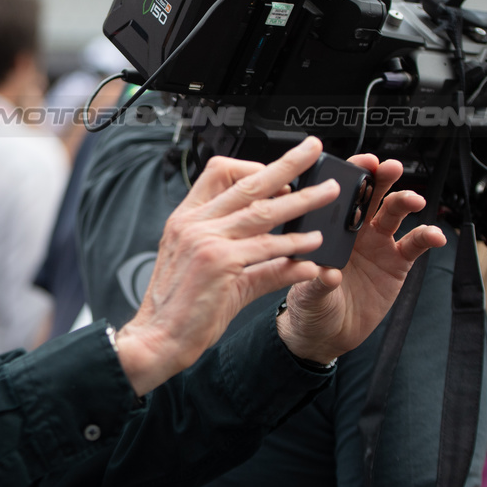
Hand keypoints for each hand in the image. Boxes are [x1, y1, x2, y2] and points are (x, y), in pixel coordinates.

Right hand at [115, 136, 337, 396]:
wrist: (157, 338)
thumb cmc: (179, 308)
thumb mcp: (210, 273)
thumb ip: (256, 263)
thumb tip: (296, 260)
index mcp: (186, 219)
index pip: (218, 173)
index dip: (253, 168)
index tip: (279, 174)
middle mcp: (194, 223)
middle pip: (248, 182)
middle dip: (286, 163)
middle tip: (313, 148)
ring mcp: (205, 240)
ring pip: (264, 211)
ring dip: (302, 200)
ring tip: (330, 193)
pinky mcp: (219, 262)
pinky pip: (267, 248)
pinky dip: (294, 244)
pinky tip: (314, 245)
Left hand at [277, 155, 444, 364]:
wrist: (327, 334)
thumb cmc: (309, 305)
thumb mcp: (305, 294)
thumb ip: (316, 282)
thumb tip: (327, 273)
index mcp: (328, 228)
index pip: (341, 193)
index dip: (353, 174)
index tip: (364, 163)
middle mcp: (354, 230)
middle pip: (371, 195)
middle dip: (382, 178)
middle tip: (390, 168)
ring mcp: (377, 244)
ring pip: (394, 214)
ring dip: (405, 202)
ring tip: (414, 200)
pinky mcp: (397, 263)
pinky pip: (414, 244)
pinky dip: (427, 236)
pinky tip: (435, 234)